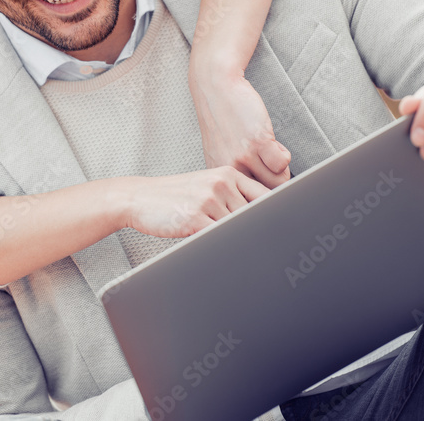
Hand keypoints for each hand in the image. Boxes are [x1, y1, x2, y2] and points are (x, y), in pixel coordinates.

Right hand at [119, 166, 270, 238]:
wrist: (139, 198)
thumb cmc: (173, 196)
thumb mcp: (205, 187)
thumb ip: (232, 197)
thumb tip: (262, 219)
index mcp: (227, 174)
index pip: (265, 196)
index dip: (276, 215)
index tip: (285, 230)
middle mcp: (221, 184)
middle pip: (255, 215)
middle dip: (258, 232)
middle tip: (268, 248)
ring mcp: (209, 200)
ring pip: (239, 227)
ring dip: (238, 240)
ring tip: (236, 249)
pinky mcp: (195, 218)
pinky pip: (220, 237)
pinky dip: (224, 246)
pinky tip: (220, 249)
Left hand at [188, 56, 291, 188]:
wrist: (217, 88)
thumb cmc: (222, 119)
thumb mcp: (220, 151)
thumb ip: (236, 173)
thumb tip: (260, 194)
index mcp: (221, 175)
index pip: (247, 200)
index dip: (258, 192)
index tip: (259, 181)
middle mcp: (230, 169)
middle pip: (265, 193)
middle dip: (271, 179)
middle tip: (263, 161)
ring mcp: (244, 157)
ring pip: (278, 180)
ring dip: (279, 166)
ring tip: (267, 149)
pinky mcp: (257, 142)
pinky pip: (284, 162)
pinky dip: (283, 153)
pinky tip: (270, 141)